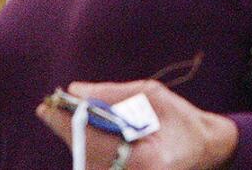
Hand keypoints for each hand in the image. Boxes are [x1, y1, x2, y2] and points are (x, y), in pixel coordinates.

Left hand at [36, 80, 238, 169]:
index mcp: (144, 158)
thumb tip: (75, 90)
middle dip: (66, 129)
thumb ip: (112, 93)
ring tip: (60, 117)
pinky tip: (81, 133)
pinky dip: (86, 148)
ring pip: (87, 161)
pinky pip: (97, 164)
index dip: (68, 123)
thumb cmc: (180, 118)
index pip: (94, 140)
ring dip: (73, 139)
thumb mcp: (150, 94)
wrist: (204, 147)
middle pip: (85, 153)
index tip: (47, 107)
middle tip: (47, 109)